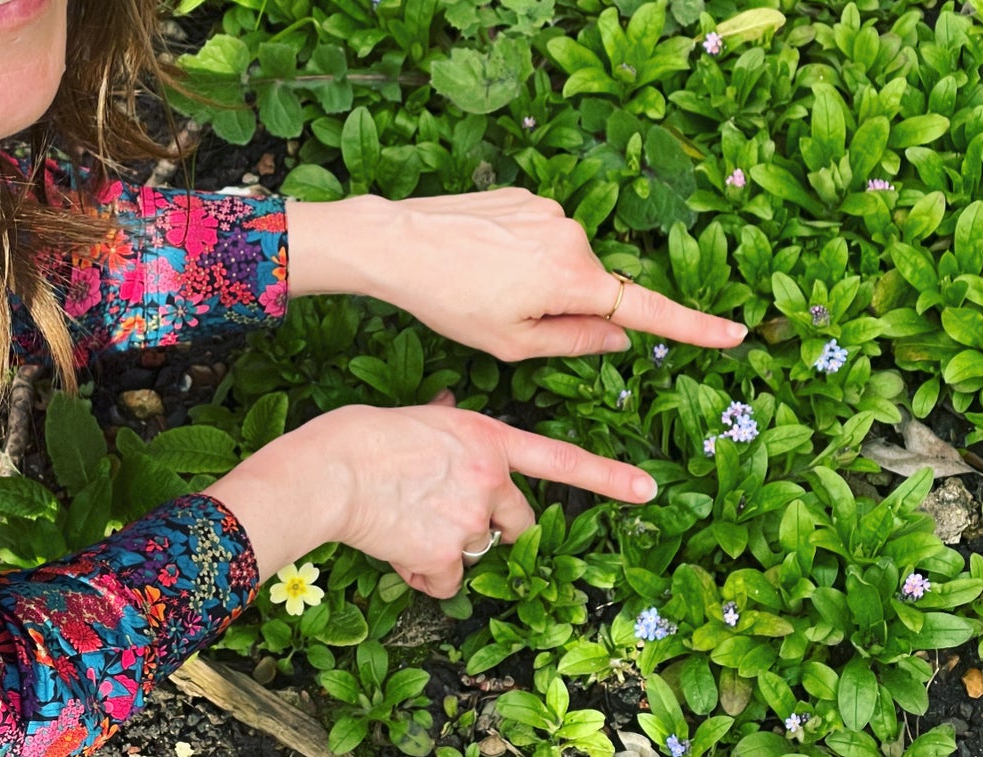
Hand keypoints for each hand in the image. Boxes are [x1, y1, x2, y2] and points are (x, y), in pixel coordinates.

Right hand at [208, 390, 657, 598]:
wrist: (335, 470)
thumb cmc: (366, 435)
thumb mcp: (418, 415)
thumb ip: (444, 420)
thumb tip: (446, 402)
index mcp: (488, 438)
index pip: (560, 459)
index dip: (606, 477)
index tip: (647, 490)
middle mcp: (491, 479)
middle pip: (517, 522)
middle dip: (494, 528)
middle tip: (449, 518)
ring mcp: (473, 519)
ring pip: (477, 551)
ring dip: (450, 549)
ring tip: (405, 525)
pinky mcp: (447, 555)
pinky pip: (447, 580)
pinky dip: (426, 574)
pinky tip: (398, 550)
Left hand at [287, 189, 745, 360]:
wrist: (398, 241)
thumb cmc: (450, 301)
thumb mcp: (512, 343)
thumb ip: (575, 341)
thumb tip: (618, 338)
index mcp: (575, 279)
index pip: (646, 310)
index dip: (693, 326)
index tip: (736, 333)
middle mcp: (573, 235)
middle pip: (591, 285)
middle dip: (564, 306)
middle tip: (504, 314)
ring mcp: (549, 209)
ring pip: (562, 260)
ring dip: (538, 277)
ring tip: (482, 283)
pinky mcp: (525, 194)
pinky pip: (538, 234)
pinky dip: (520, 252)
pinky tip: (479, 256)